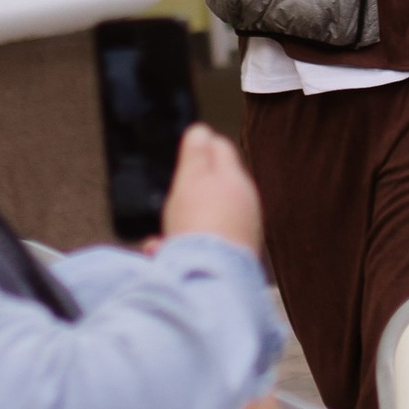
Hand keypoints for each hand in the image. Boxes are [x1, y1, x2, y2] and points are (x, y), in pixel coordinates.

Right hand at [161, 123, 262, 255]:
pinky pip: (206, 246)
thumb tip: (202, 130)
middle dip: (193, 189)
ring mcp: (242, 232)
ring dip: (187, 223)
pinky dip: (187, 247)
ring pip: (209, 219)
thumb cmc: (200, 224)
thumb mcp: (191, 179)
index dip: (201, 146)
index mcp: (235, 179)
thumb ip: (196, 154)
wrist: (212, 277)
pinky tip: (164, 253)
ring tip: (163, 234)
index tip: (187, 152)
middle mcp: (245, 204)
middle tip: (175, 196)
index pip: (220, 149)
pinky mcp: (234, 259)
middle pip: (216, 186)